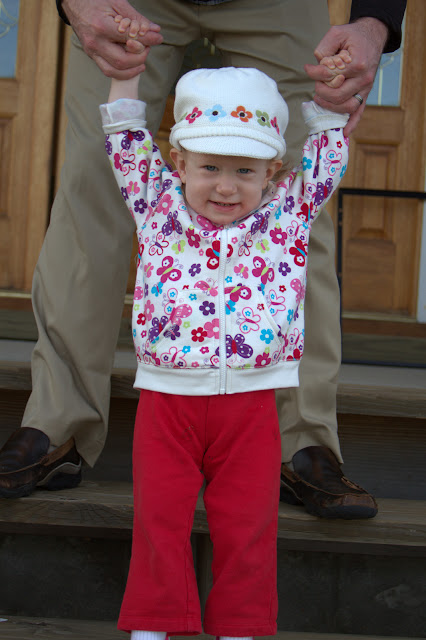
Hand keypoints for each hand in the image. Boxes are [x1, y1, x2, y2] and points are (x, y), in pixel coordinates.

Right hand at [62, 0, 162, 78]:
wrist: (73, 3)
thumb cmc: (95, 0)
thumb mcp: (117, 3)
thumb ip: (137, 19)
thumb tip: (155, 31)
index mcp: (101, 26)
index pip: (130, 39)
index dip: (148, 40)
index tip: (158, 38)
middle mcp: (95, 42)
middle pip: (122, 61)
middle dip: (139, 57)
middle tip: (147, 48)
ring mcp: (91, 51)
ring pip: (115, 71)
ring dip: (132, 69)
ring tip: (141, 61)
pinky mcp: (91, 55)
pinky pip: (108, 70)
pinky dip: (122, 72)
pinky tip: (132, 66)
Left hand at [305, 18, 388, 134]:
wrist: (372, 36)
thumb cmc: (353, 35)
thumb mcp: (337, 33)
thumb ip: (324, 48)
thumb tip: (313, 68)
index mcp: (357, 63)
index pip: (333, 77)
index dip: (317, 75)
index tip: (309, 69)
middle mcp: (364, 78)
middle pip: (338, 96)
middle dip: (322, 93)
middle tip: (316, 85)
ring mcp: (366, 88)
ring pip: (347, 107)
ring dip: (331, 107)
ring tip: (320, 99)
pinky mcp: (366, 94)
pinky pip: (360, 112)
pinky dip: (352, 124)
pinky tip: (345, 132)